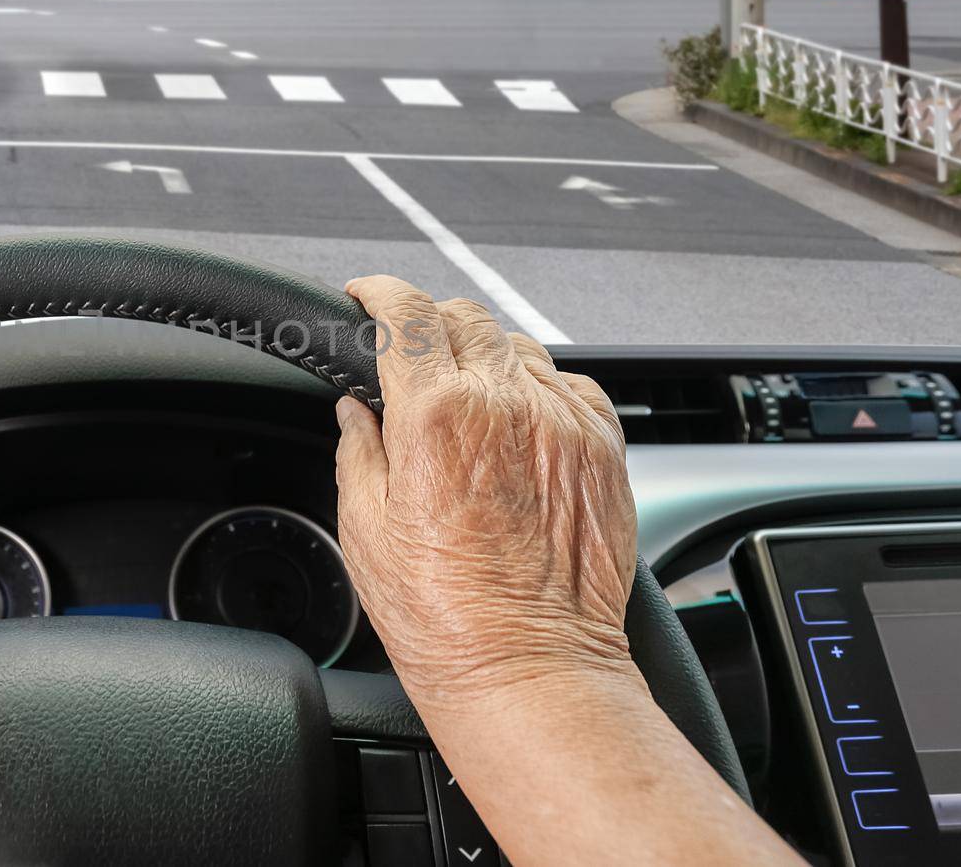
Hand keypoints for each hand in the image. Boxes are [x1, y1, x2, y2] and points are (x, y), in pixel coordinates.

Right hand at [333, 277, 638, 709]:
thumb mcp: (365, 530)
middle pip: (464, 316)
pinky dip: (539, 389)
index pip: (406, 313)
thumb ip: (359, 450)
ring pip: (519, 345)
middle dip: (428, 324)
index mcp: (437, 417)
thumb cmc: (443, 616)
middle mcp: (506, 406)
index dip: (379, 291)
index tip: (367, 296)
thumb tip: (356, 412)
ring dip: (485, 356)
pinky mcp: (604, 449)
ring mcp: (562, 423)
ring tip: (467, 402)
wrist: (530, 669)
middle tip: (410, 358)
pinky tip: (520, 425)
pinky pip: (571, 384)